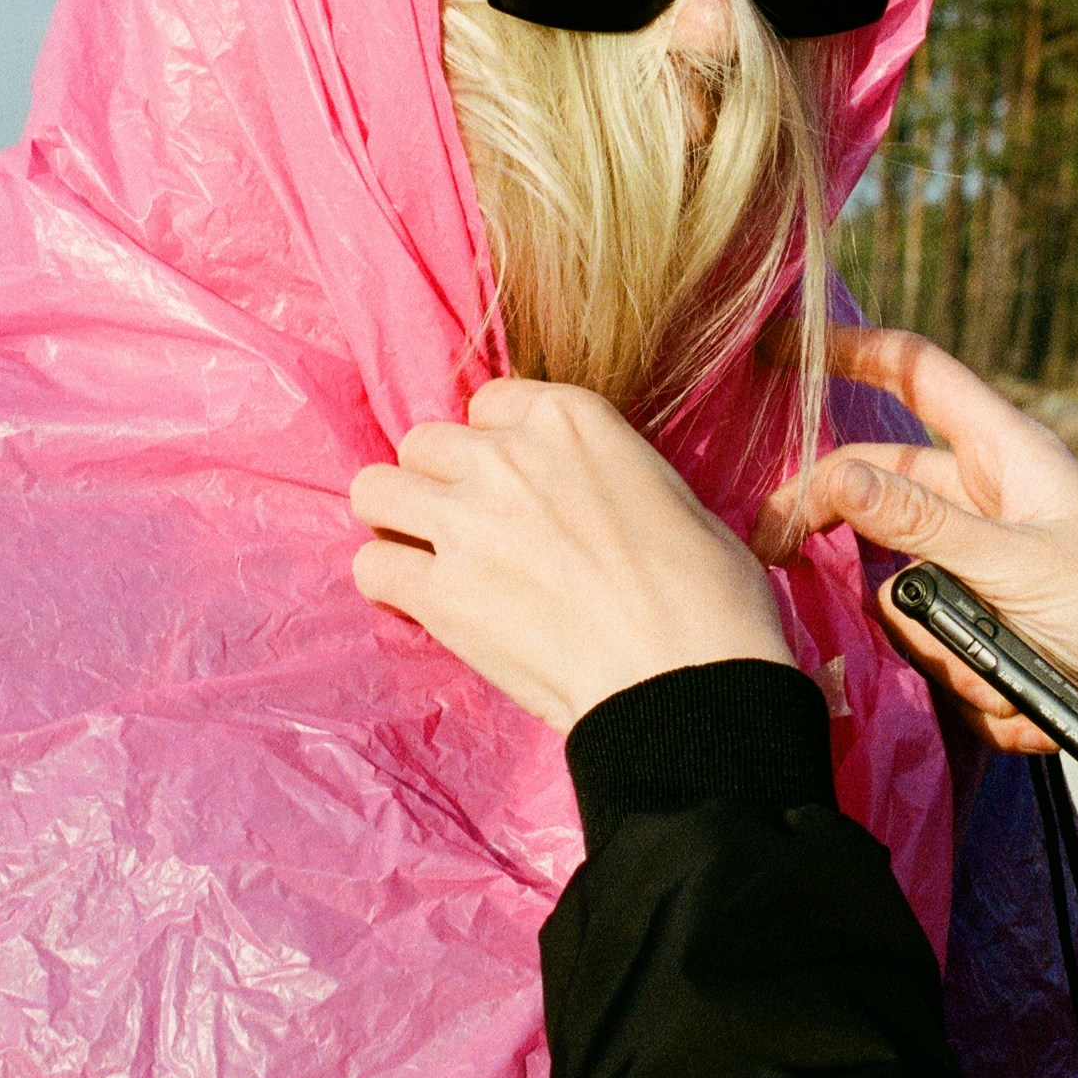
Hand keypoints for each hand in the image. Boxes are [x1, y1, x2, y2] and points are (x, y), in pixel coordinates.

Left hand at [351, 380, 789, 732]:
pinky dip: (389, 587)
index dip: (494, 446)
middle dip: (439, 482)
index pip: (488, 402)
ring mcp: (465, 521)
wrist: (684, 674)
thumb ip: (602, 473)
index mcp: (569, 418)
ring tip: (426, 558)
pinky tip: (421, 607)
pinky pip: (371, 568)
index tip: (512, 485)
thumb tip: (585, 500)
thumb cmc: (707, 592)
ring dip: (396, 523)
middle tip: (467, 530)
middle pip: (423, 444)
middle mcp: (505, 455)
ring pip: (374, 490)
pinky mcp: (439, 593)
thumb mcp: (666, 492)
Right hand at [754, 329, 1077, 857]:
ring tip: (998, 673)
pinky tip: (1027, 706)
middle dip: (845, 537)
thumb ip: (919, 523)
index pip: (912, 371)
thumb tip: (827, 475)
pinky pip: (948, 652)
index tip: (770, 346)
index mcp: (1005, 451)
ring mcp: (994, 565)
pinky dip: (980, 687)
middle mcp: (992, 499)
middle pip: (880, 492)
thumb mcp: (1013, 565)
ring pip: (908, 590)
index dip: (844, 347)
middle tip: (777, 558)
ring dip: (943, 647)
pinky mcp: (1002, 628)